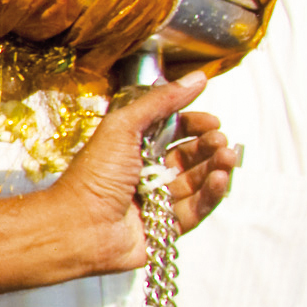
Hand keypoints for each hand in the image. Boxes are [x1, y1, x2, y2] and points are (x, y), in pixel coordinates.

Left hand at [49, 76, 237, 267]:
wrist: (79, 226)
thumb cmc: (93, 176)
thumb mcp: (124, 127)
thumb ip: (160, 102)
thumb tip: (197, 79)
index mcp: (130, 149)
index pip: (171, 132)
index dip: (194, 126)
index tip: (212, 122)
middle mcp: (144, 174)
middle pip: (188, 157)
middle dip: (208, 146)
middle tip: (220, 140)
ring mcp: (155, 201)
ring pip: (196, 183)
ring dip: (215, 168)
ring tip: (227, 156)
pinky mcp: (165, 228)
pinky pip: (196, 210)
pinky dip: (211, 194)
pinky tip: (219, 178)